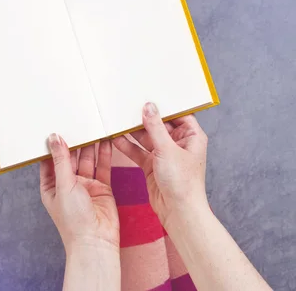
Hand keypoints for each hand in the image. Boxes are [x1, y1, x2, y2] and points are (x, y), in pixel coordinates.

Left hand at [40, 135, 119, 253]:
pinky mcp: (102, 186)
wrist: (96, 242)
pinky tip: (106, 140)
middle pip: (70, 157)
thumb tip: (54, 138)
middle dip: (74, 141)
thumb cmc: (73, 221)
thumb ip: (61, 160)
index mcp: (51, 186)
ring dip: (90, 145)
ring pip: (87, 159)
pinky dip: (104, 153)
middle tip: (78, 121)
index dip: (53, 144)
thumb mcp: (63, 186)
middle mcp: (68, 184)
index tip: (56, 125)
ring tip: (93, 126)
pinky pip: (102, 166)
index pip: (50, 160)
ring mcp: (86, 185)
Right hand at [113, 102, 207, 226]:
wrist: (178, 213)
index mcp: (191, 136)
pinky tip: (116, 138)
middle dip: (144, 117)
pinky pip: (139, 151)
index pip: (177, 113)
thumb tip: (149, 106)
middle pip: (159, 124)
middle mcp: (179, 143)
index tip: (148, 94)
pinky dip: (129, 146)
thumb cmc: (182, 183)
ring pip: (147, 138)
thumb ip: (156, 126)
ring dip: (133, 131)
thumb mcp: (167, 149)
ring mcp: (165, 154)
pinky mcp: (153, 165)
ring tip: (118, 120)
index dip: (163, 105)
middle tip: (128, 105)